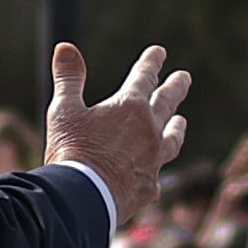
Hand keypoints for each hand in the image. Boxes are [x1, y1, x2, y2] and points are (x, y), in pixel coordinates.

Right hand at [46, 40, 191, 211]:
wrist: (81, 201)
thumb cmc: (71, 152)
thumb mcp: (63, 111)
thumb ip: (68, 78)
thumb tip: (65, 46)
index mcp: (129, 108)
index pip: (145, 77)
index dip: (152, 62)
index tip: (159, 52)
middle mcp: (149, 131)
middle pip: (167, 103)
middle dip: (176, 87)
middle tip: (184, 77)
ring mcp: (154, 161)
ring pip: (172, 139)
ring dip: (177, 127)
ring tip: (181, 121)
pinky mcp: (150, 187)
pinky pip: (157, 173)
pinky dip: (156, 167)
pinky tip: (155, 170)